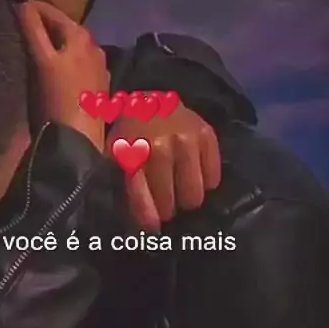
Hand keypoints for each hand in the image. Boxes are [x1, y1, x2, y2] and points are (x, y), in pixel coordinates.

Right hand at [16, 0, 109, 150]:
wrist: (79, 140)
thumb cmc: (56, 98)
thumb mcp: (41, 60)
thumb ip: (32, 28)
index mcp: (81, 36)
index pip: (52, 12)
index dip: (32, 6)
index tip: (13, 3)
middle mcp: (95, 48)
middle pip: (65, 28)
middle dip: (45, 24)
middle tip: (20, 23)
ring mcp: (99, 69)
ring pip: (73, 47)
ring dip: (56, 42)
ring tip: (34, 46)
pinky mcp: (98, 89)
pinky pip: (79, 65)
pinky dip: (65, 60)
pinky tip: (55, 69)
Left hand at [107, 102, 220, 229]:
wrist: (152, 99)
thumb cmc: (131, 134)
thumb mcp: (115, 154)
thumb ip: (121, 183)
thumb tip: (138, 224)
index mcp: (131, 149)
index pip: (140, 192)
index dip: (147, 215)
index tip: (153, 229)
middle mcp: (160, 145)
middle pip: (169, 201)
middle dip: (166, 209)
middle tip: (166, 206)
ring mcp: (186, 139)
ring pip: (194, 194)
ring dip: (187, 200)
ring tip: (181, 194)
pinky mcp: (207, 134)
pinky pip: (213, 177)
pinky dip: (205, 183)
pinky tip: (195, 176)